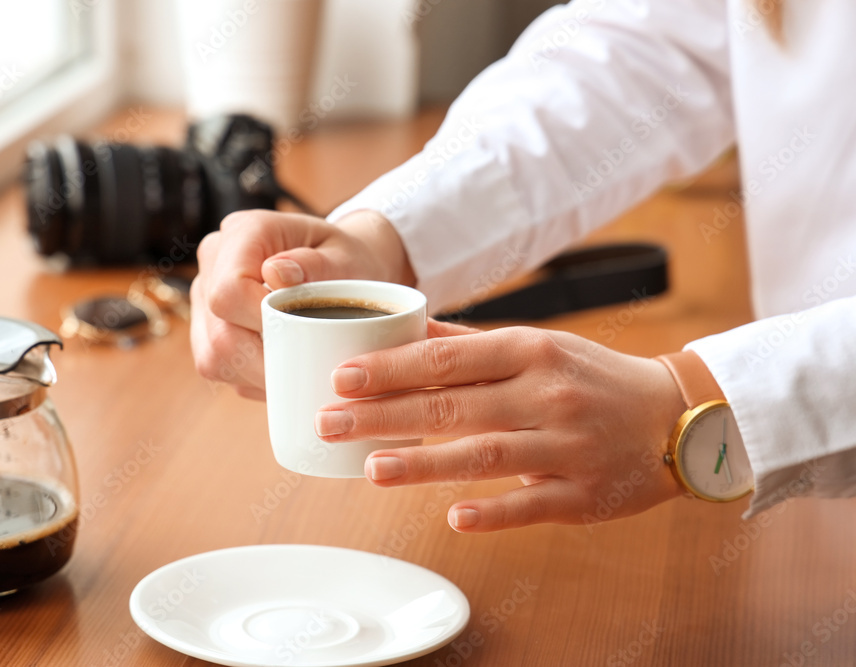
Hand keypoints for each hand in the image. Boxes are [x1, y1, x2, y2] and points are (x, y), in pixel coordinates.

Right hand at [191, 209, 414, 398]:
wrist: (343, 267)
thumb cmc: (347, 260)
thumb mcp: (347, 257)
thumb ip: (315, 265)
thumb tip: (275, 274)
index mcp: (244, 232)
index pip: (229, 290)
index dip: (262, 324)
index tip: (304, 335)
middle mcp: (213, 262)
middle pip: (218, 333)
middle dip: (266, 361)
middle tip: (309, 368)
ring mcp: (204, 297)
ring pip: (212, 357)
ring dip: (258, 376)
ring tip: (299, 370)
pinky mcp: (206, 328)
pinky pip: (218, 368)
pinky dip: (252, 379)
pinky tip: (283, 369)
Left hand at [314, 325, 687, 531]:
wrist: (676, 417)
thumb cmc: (592, 377)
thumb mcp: (538, 347)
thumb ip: (471, 345)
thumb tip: (407, 331)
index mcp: (531, 351)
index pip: (448, 359)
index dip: (391, 369)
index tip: (341, 377)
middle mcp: (547, 395)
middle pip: (453, 406)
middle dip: (384, 415)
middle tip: (330, 423)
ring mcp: (568, 446)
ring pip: (484, 456)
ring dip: (424, 463)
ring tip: (370, 468)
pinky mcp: (584, 493)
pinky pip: (532, 503)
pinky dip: (493, 512)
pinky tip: (453, 517)